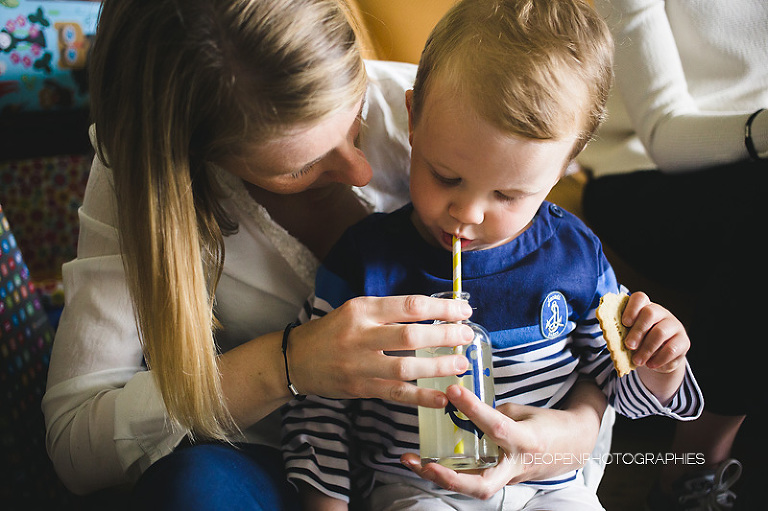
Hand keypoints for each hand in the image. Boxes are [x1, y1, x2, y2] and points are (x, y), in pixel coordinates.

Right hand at [290, 295, 473, 407]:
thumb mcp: (356, 310)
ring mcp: (360, 365)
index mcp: (362, 310)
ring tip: (461, 364)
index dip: (441, 309)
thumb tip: (435, 315)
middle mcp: (360, 336)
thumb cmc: (332, 331)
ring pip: (406, 368)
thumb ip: (389, 312)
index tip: (464, 311)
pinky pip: (396, 395)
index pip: (409, 306)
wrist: (296, 360)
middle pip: (410, 336)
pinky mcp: (360, 388)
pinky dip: (421, 397)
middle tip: (468, 336)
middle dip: (445, 336)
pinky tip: (443, 398)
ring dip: (438, 367)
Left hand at [400, 382, 604, 498]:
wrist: (573, 446)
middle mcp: (515, 466)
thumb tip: (462, 409)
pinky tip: (426, 461)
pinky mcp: (501, 480)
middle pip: (480, 485)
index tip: (452, 390)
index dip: (473, 409)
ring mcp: (508, 478)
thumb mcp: (523, 411)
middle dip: (448, 478)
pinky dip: (449, 473)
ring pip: (472, 488)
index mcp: (526, 441)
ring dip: (439, 478)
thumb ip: (493, 414)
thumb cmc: (548, 424)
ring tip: (411, 460)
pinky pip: (472, 480)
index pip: (496, 427)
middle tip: (421, 462)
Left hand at [621, 292, 688, 373]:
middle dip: (637, 330)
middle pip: (650, 313)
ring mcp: (674, 326)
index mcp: (644, 307)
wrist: (658, 359)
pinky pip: (671, 349)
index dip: (631, 309)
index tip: (624, 323)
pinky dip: (658, 359)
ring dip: (646, 349)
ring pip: (660, 332)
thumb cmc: (639, 343)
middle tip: (628, 345)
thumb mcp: (629, 336)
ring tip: (637, 361)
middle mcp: (661, 313)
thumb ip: (621, 333)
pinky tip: (650, 364)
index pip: (640, 298)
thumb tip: (610, 335)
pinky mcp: (683, 341)